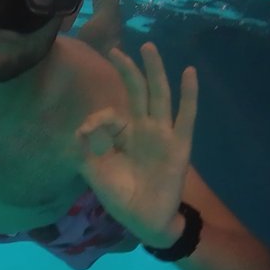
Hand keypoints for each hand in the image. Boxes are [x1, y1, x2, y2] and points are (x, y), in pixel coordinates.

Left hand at [75, 43, 198, 245]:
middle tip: (115, 49)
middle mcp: (145, 130)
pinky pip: (186, 116)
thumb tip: (79, 129)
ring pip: (159, 96)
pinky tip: (189, 73)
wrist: (145, 222)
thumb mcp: (94, 172)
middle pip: (138, 92)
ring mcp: (163, 135)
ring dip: (154, 71)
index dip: (98, 119)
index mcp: (126, 136)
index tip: (85, 133)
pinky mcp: (179, 146)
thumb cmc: (122, 198)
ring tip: (149, 48)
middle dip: (128, 71)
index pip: (113, 114)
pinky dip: (189, 95)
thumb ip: (85, 150)